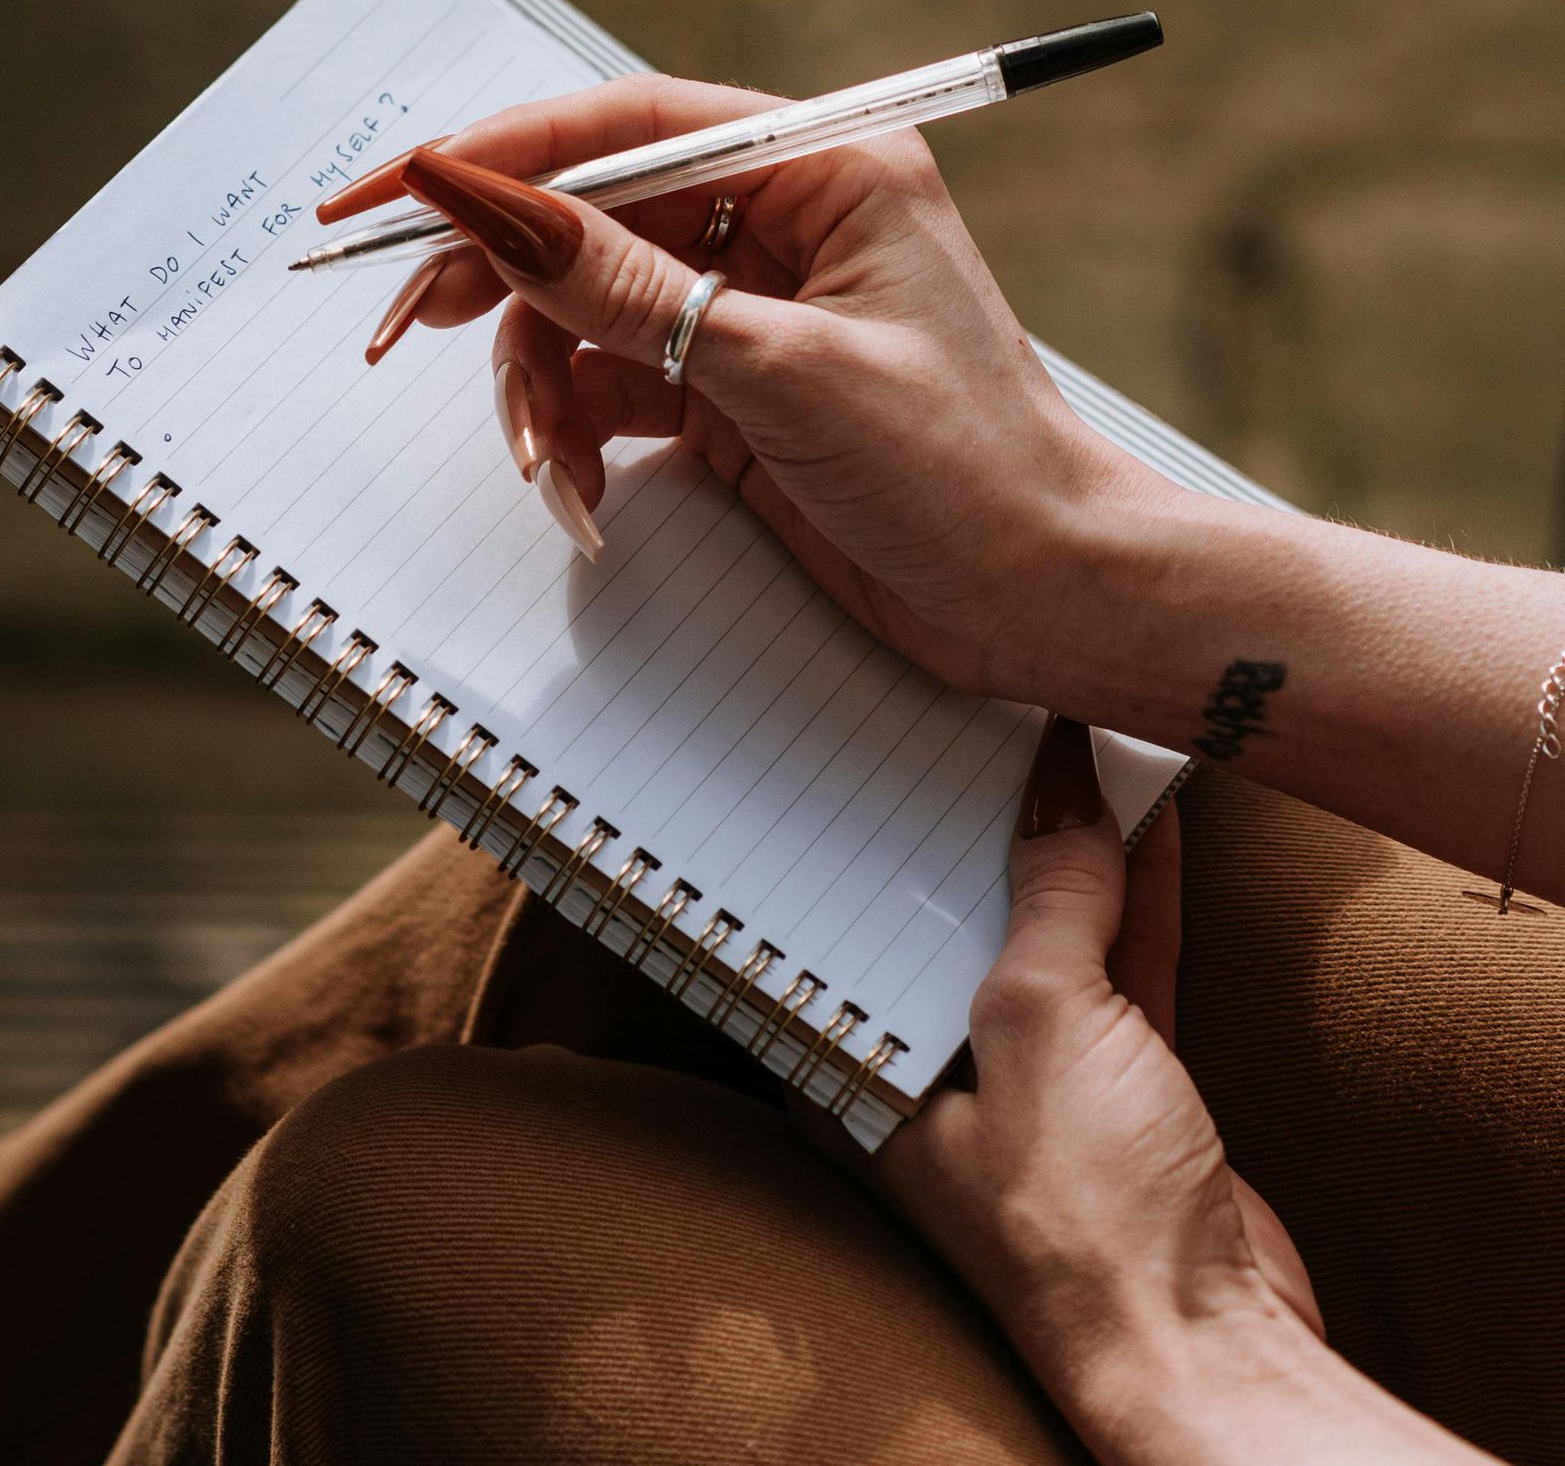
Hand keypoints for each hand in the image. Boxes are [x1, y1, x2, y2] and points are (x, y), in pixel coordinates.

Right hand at [340, 70, 1161, 705]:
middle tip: (395, 331)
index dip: (496, 153)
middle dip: (496, 281)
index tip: (390, 188)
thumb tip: (477, 199)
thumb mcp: (775, 370)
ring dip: (538, 386)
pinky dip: (574, 431)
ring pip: (583, 309)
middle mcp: (779, 219)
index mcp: (819, 166)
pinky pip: (608, 381)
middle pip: (588, 214)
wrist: (1049, 602)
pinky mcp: (730, 388)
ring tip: (546, 471)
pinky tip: (580, 495)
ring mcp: (749, 306)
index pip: (624, 127)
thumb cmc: (963, 468)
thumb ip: (615, 286)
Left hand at [808, 717, 1482, 1465]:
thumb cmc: (1084, 1228)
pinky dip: (1136, 896)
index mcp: (870, 1070)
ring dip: (1073, 847)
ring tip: (1080, 739)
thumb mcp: (1043, 1023)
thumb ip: (1050, 899)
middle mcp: (940, 1073)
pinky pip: (1122, 965)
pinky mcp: (1121, 1092)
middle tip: (991, 716)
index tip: (890, 739)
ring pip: (1050, 933)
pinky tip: (1145, 817)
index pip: (857, 919)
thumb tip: (1060, 796)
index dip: (875, 830)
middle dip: (980, 824)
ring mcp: (1035, 1083)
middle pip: (955, 916)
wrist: (1210, 1352)